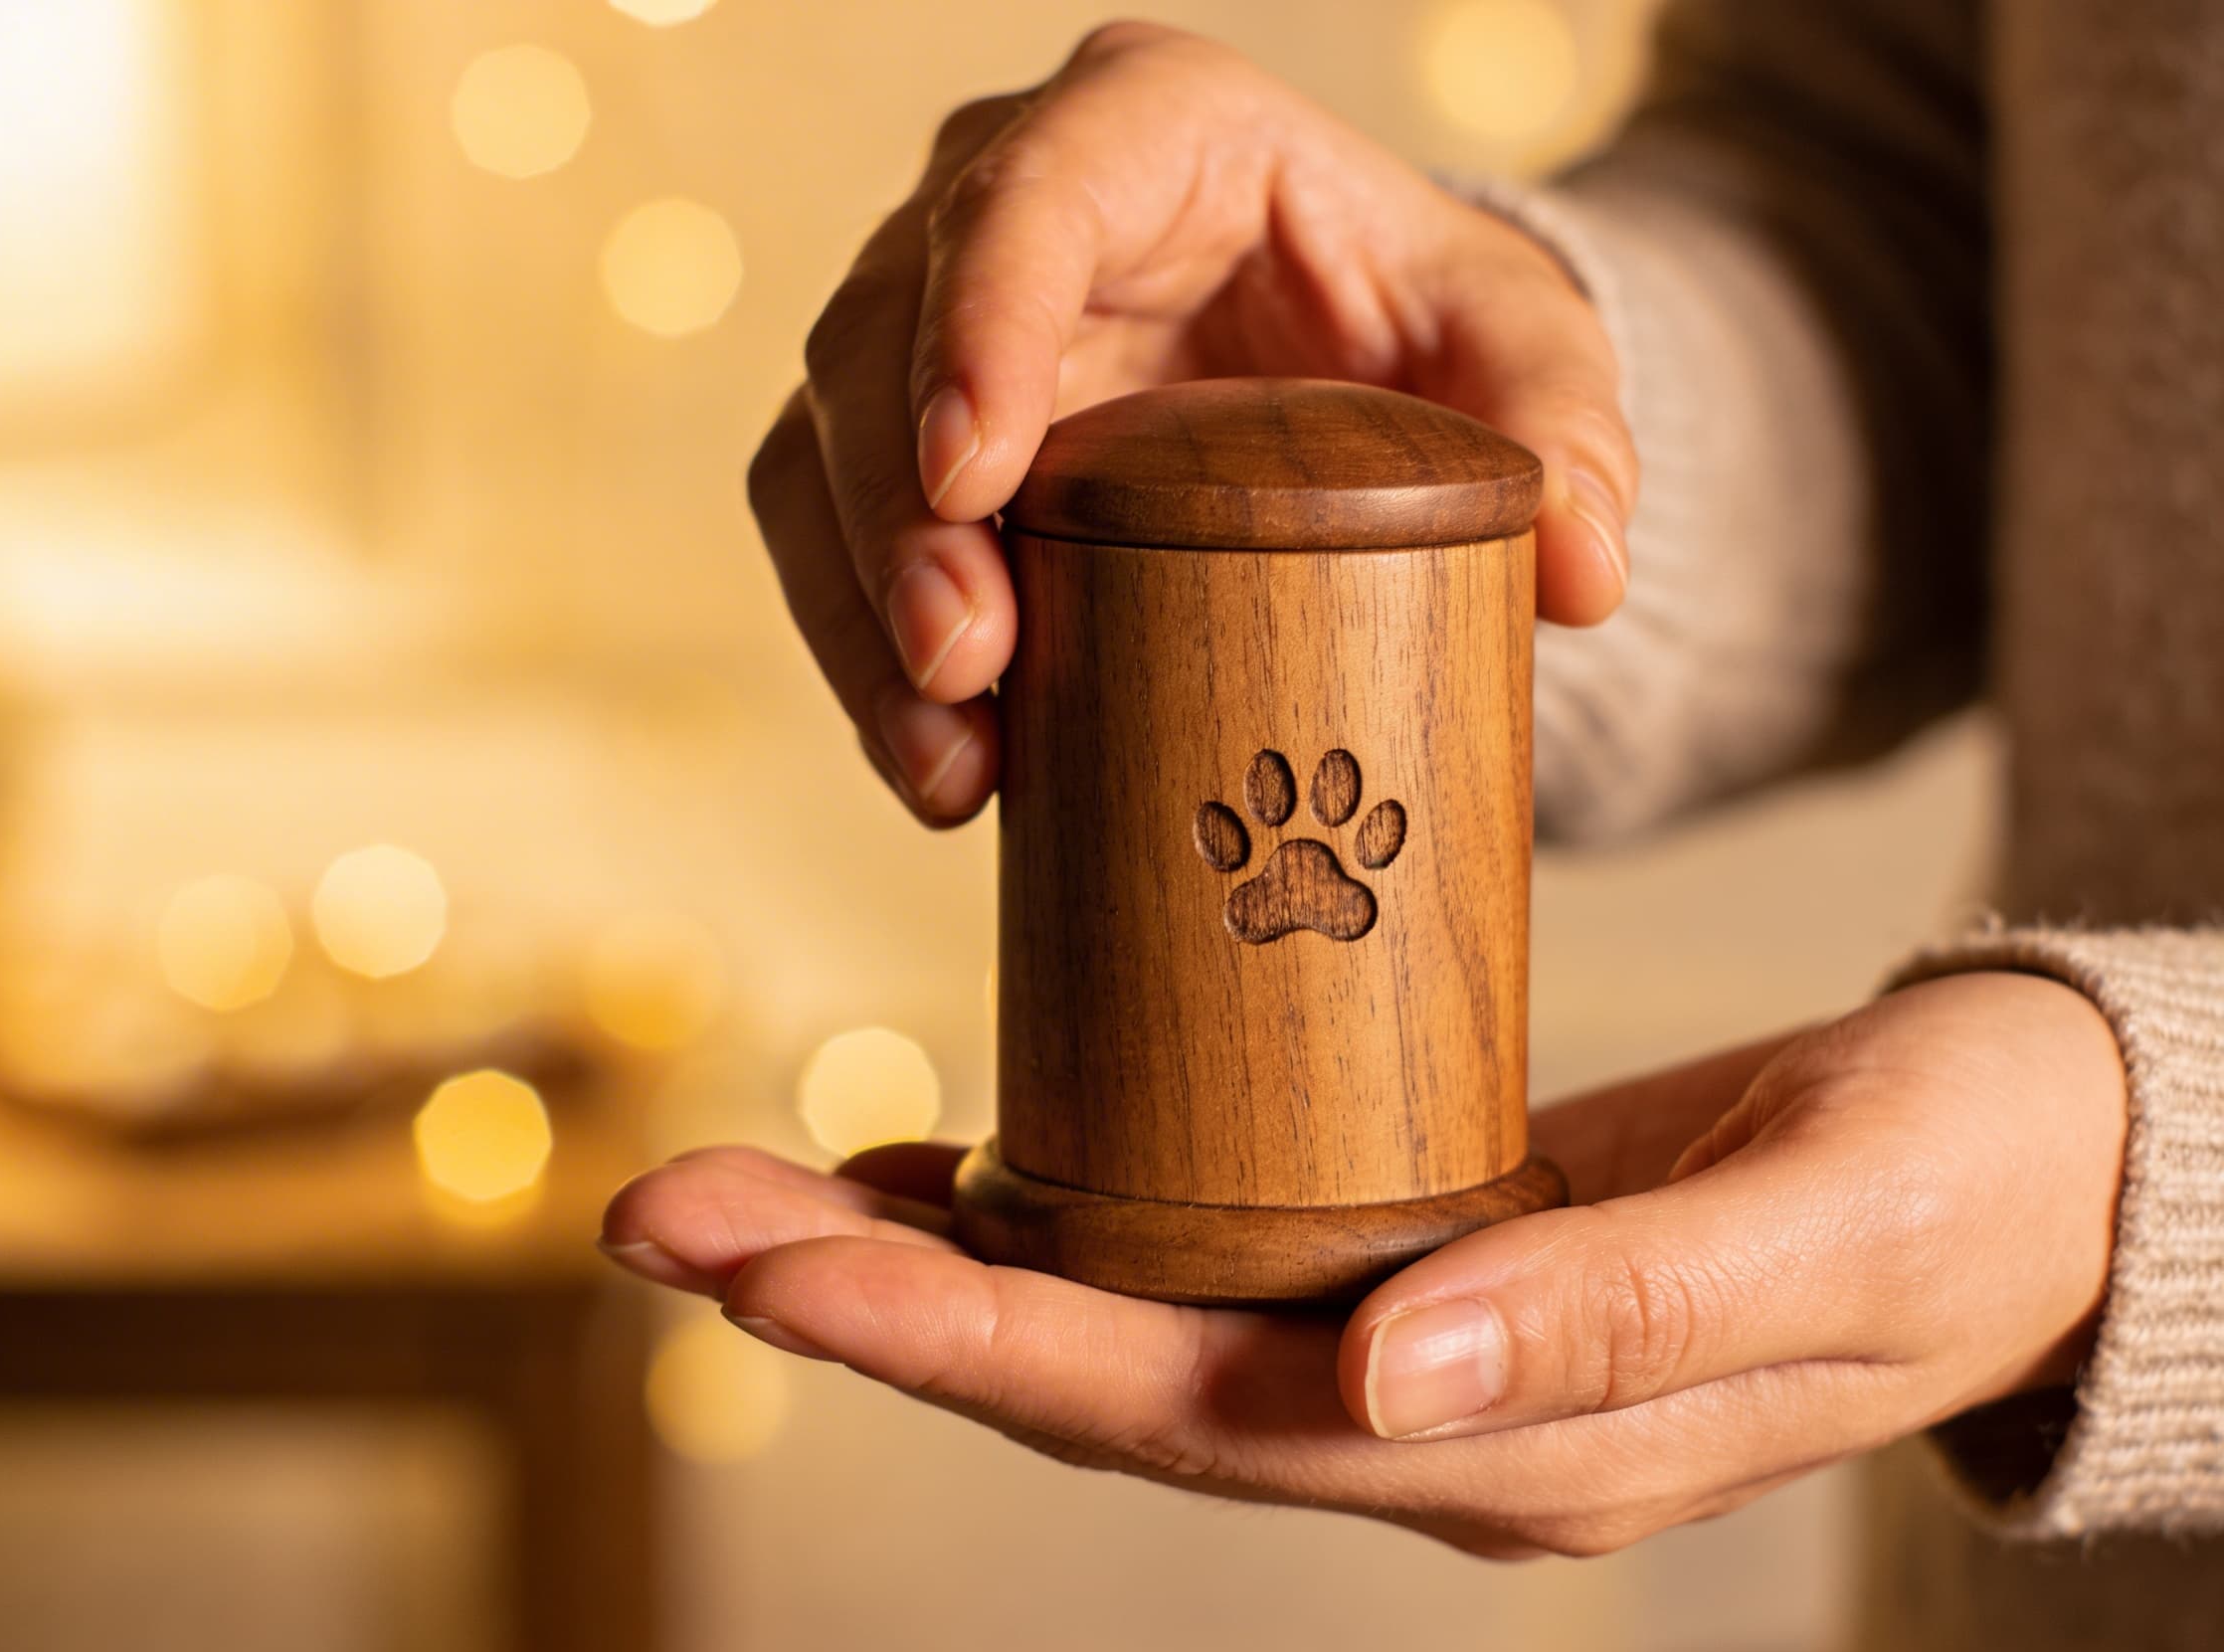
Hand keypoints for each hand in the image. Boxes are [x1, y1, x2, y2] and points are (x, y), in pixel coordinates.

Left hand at [601, 972, 2125, 1556]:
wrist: (2029, 1173)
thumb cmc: (1955, 1197)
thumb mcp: (1828, 1241)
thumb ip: (1615, 1320)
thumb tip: (1387, 1378)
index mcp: (1487, 1450)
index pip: (1167, 1408)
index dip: (958, 1346)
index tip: (769, 1269)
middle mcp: (1399, 1413)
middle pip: (1084, 1374)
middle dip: (864, 1302)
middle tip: (661, 1210)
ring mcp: (1389, 1335)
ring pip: (1106, 1315)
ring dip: (916, 1262)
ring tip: (737, 1190)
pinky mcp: (1396, 1239)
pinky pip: (1182, 1243)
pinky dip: (1042, 1207)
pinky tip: (937, 1160)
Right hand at [754, 22, 1635, 826]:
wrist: (1341, 367)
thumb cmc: (1407, 313)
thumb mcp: (1513, 338)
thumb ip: (1567, 424)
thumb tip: (1585, 570)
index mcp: (1144, 126)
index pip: (1025, 196)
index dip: (978, 328)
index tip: (983, 478)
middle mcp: (999, 207)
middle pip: (881, 336)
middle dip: (898, 514)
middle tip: (967, 665)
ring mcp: (930, 331)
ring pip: (823, 449)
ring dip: (863, 611)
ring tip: (951, 759)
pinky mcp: (901, 448)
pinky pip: (830, 542)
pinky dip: (870, 659)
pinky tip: (950, 769)